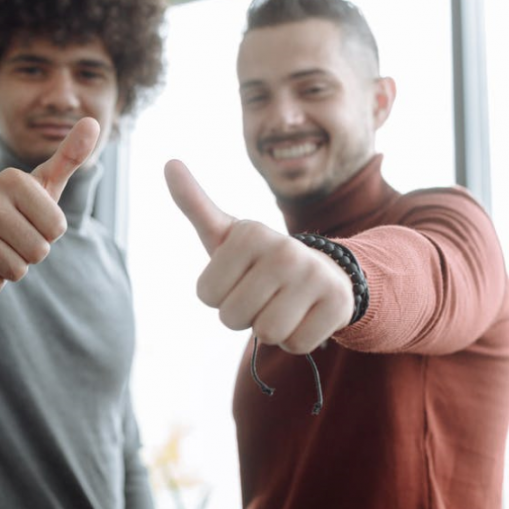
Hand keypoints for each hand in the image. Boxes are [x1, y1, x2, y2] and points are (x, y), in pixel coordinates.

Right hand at [0, 117, 100, 294]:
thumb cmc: (19, 209)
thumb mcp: (45, 184)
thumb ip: (70, 156)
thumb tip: (94, 122)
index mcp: (12, 179)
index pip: (57, 229)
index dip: (51, 233)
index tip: (34, 221)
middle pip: (37, 251)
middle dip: (33, 253)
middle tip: (17, 239)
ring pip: (15, 270)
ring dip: (14, 268)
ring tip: (1, 249)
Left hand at [164, 159, 353, 353]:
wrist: (323, 270)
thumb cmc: (259, 258)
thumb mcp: (225, 233)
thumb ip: (194, 203)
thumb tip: (169, 163)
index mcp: (250, 234)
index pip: (206, 295)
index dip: (219, 296)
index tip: (238, 278)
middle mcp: (285, 250)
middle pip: (233, 317)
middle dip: (242, 315)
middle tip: (261, 294)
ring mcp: (315, 276)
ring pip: (267, 333)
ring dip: (268, 328)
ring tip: (282, 304)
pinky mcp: (338, 304)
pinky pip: (297, 344)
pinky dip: (296, 338)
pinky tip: (304, 315)